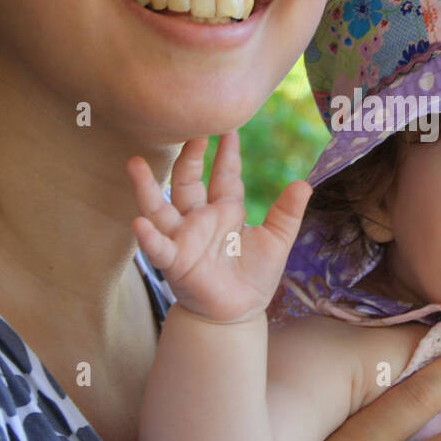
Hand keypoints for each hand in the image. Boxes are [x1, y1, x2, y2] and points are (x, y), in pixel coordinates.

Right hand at [126, 132, 309, 322]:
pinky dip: (148, 237)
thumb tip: (305, 183)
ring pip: (160, 207)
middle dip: (190, 157)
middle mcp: (200, 218)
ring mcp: (184, 238)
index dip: (227, 152)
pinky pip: (158, 247)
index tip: (230, 126)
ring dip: (147, 187)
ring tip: (135, 164)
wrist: (238, 313)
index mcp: (226, 210)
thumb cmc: (254, 276)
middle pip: (188, 180)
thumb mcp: (277, 241)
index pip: (224, 174)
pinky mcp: (175, 262)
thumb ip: (287, 213)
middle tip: (191, 130)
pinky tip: (139, 223)